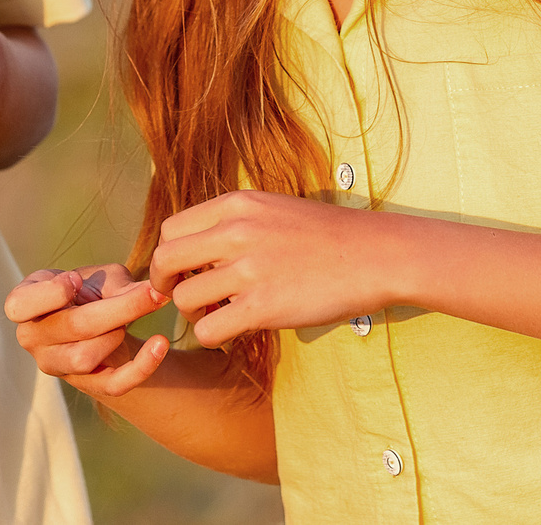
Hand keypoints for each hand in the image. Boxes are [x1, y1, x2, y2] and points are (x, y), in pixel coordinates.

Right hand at [5, 265, 171, 398]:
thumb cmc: (92, 291)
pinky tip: (160, 343)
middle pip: (72, 327)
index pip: (19, 306)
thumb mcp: (99, 277)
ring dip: (117, 334)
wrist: (101, 322)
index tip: (76, 280)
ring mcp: (55, 365)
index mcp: (24, 304)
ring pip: (85, 358)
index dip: (50, 293)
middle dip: (118, 309)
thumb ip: (117, 284)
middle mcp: (32, 338)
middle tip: (153, 294)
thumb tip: (153, 290)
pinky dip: (141, 367)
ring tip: (132, 318)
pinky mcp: (84, 385)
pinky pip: (112, 384)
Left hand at [150, 190, 399, 345]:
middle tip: (188, 297)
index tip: (186, 273)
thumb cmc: (326, 236)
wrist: (375, 255)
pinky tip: (235, 329)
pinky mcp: (263, 307)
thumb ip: (232, 223)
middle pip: (165, 261)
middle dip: (166, 285)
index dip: (171, 256)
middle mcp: (236, 231)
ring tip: (221, 313)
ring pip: (184, 298)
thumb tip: (195, 250)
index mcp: (236, 204)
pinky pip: (207, 330)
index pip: (171, 230)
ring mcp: (249, 269)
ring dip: (195, 313)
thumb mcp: (272, 209)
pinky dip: (213, 335)